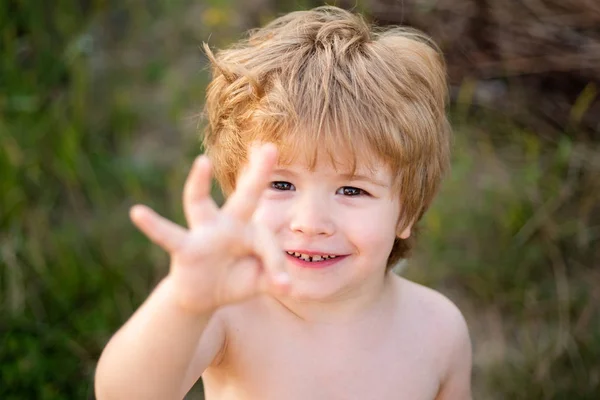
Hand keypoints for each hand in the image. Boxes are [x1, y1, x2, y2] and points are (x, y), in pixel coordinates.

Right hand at [130, 143, 289, 313]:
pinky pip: (168, 235)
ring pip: (199, 203)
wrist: (204, 296)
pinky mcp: (184, 248)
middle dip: (257, 173)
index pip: (267, 240)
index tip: (284, 285)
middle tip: (269, 148)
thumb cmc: (236, 279)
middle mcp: (226, 223)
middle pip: (245, 195)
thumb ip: (273, 277)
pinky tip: (138, 213)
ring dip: (198, 184)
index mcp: (249, 229)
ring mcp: (204, 233)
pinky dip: (153, 226)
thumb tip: (287, 286)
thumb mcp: (259, 280)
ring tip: (202, 162)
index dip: (276, 264)